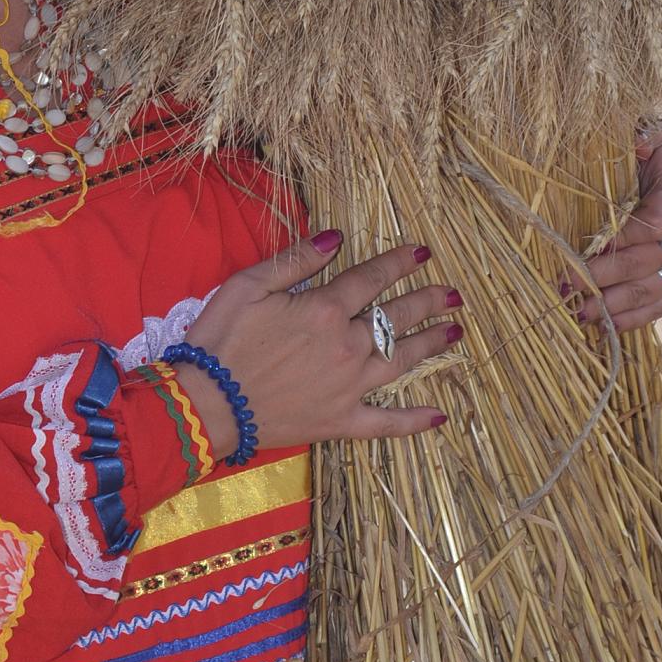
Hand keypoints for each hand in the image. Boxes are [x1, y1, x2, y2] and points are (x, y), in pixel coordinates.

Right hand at [172, 232, 462, 457]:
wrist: (206, 404)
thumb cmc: (220, 340)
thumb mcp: (248, 286)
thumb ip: (295, 260)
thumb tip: (335, 238)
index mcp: (325, 310)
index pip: (372, 279)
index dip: (399, 262)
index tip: (423, 252)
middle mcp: (346, 346)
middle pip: (397, 318)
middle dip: (427, 301)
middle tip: (452, 294)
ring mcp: (349, 386)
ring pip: (400, 361)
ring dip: (430, 344)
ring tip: (455, 332)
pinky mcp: (340, 420)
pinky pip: (384, 422)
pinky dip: (412, 421)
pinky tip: (438, 415)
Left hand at [568, 123, 661, 335]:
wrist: (650, 197)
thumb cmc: (632, 170)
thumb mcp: (635, 146)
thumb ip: (641, 136)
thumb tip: (640, 139)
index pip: (656, 222)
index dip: (624, 237)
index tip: (589, 247)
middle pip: (644, 262)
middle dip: (603, 275)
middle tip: (567, 284)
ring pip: (648, 291)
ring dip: (612, 304)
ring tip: (578, 311)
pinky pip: (654, 311)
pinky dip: (628, 320)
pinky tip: (601, 326)